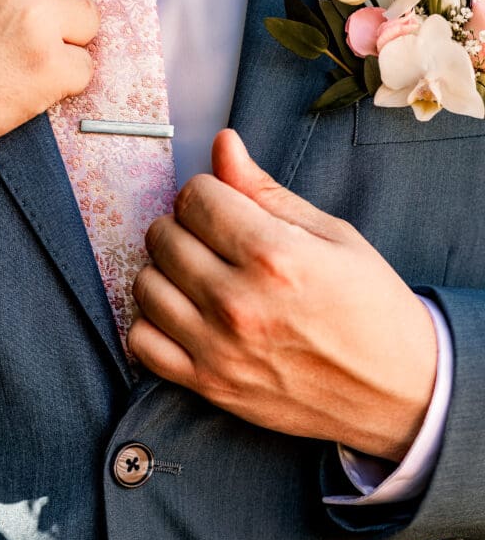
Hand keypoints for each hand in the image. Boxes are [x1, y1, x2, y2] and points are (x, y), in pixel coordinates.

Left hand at [129, 129, 437, 461]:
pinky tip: (181, 314)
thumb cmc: (371, 309)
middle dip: (183, 226)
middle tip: (211, 239)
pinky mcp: (208, 384)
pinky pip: (142, 341)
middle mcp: (238, 302)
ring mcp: (218, 347)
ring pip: (145, 284)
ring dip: (164, 271)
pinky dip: (152, 323)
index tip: (222, 205)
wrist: (398, 394)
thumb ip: (266, 191)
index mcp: (274, 256)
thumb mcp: (333, 237)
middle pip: (163, 236)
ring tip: (197, 275)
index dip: (207, 193)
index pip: (195, 198)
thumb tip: (223, 145)